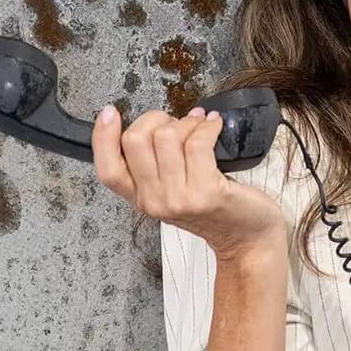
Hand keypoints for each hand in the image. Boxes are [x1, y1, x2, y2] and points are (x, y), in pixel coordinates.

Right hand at [91, 104, 286, 263]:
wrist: (248, 238)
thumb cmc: (216, 210)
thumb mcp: (174, 193)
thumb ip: (155, 168)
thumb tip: (155, 123)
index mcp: (141, 199)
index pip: (107, 169)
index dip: (102, 136)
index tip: (110, 113)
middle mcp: (155, 201)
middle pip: (135, 140)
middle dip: (157, 118)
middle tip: (178, 122)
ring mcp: (179, 198)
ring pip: (167, 136)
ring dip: (188, 122)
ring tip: (201, 125)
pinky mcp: (207, 192)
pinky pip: (198, 142)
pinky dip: (208, 126)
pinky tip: (215, 125)